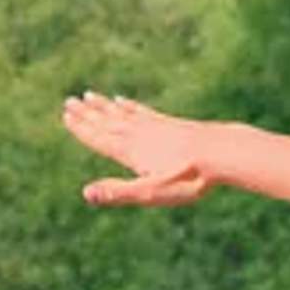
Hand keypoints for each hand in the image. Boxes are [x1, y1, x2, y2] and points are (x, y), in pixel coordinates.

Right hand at [65, 92, 221, 207]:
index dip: (82, 129)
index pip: (100, 138)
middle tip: (69, 101)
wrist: (223, 153)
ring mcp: (155, 127)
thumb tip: (86, 194)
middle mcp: (139, 134)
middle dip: (87, 114)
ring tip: (90, 95)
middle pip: (107, 122)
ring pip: (122, 113)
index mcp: (131, 151)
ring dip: (104, 106)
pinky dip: (129, 106)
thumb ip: (119, 192)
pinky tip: (124, 100)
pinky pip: (142, 111)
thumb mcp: (152, 192)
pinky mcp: (170, 124)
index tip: (66, 115)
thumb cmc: (189, 178)